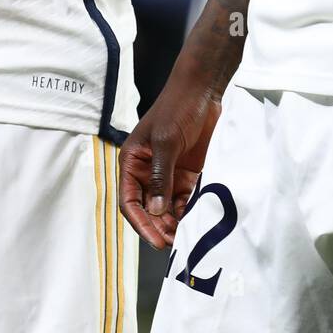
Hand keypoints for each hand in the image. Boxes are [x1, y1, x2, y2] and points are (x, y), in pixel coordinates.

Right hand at [119, 71, 221, 250]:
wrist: (202, 89)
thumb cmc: (177, 107)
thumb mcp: (166, 141)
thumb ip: (160, 177)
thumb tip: (154, 210)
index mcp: (132, 162)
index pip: (129, 201)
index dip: (140, 223)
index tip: (154, 239)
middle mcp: (146, 171)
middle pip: (147, 209)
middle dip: (157, 227)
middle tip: (172, 243)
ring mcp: (167, 173)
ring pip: (164, 207)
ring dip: (172, 222)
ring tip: (183, 237)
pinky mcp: (185, 172)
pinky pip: (183, 198)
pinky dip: (186, 211)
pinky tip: (192, 221)